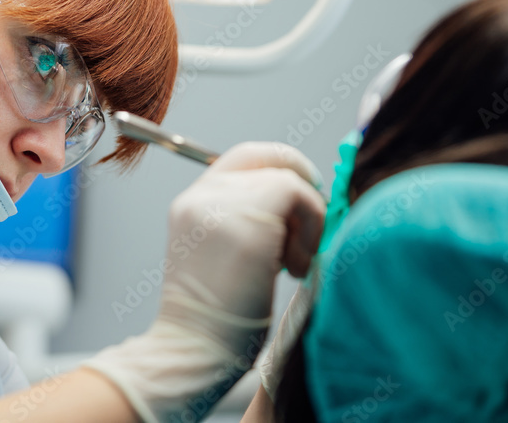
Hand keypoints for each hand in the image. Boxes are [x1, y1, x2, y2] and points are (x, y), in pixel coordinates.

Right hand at [84, 142, 324, 422]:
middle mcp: (201, 194)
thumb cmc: (216, 322)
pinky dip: (312, 226)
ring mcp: (220, 202)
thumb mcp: (224, 256)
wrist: (193, 351)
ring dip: (308, 219)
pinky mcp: (246, 217)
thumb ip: (248, 223)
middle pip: (268, 156)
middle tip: (315, 223)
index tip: (304, 200)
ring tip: (294, 264)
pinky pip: (298, 195)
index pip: (244, 157)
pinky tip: (295, 267)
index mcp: (192, 204)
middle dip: (302, 182)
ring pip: (288, 178)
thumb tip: (300, 208)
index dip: (282, 168)